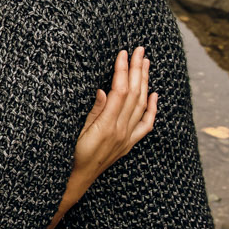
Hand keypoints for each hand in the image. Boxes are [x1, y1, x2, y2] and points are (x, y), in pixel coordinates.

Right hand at [70, 48, 157, 182]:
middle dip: (137, 70)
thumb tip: (104, 90)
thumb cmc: (73, 154)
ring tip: (146, 63)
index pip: (119, 91)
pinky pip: (146, 124)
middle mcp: (121, 130)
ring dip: (144, 82)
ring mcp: (128, 137)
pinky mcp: (130, 143)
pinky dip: (152, 108)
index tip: (122, 53)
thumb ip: (94, 111)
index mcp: (107, 125)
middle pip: (134, 94)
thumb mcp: (79, 131)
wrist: (79, 179)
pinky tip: (154, 94)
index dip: (122, 70)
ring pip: (141, 104)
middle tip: (140, 50)